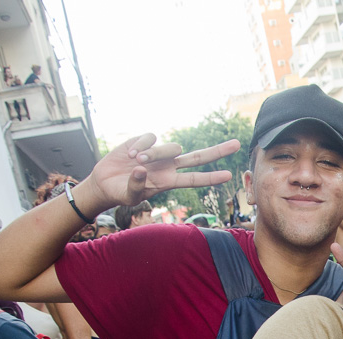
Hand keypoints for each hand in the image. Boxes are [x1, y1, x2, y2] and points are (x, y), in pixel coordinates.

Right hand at [76, 134, 240, 214]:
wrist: (105, 182)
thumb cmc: (120, 192)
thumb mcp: (128, 196)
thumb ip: (136, 185)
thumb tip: (141, 169)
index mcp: (169, 181)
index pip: (194, 179)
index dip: (211, 178)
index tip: (228, 176)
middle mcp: (169, 166)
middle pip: (198, 158)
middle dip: (217, 151)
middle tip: (237, 144)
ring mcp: (159, 153)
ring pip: (171, 146)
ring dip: (154, 154)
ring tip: (137, 161)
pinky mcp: (146, 141)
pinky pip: (151, 137)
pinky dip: (140, 145)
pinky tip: (130, 154)